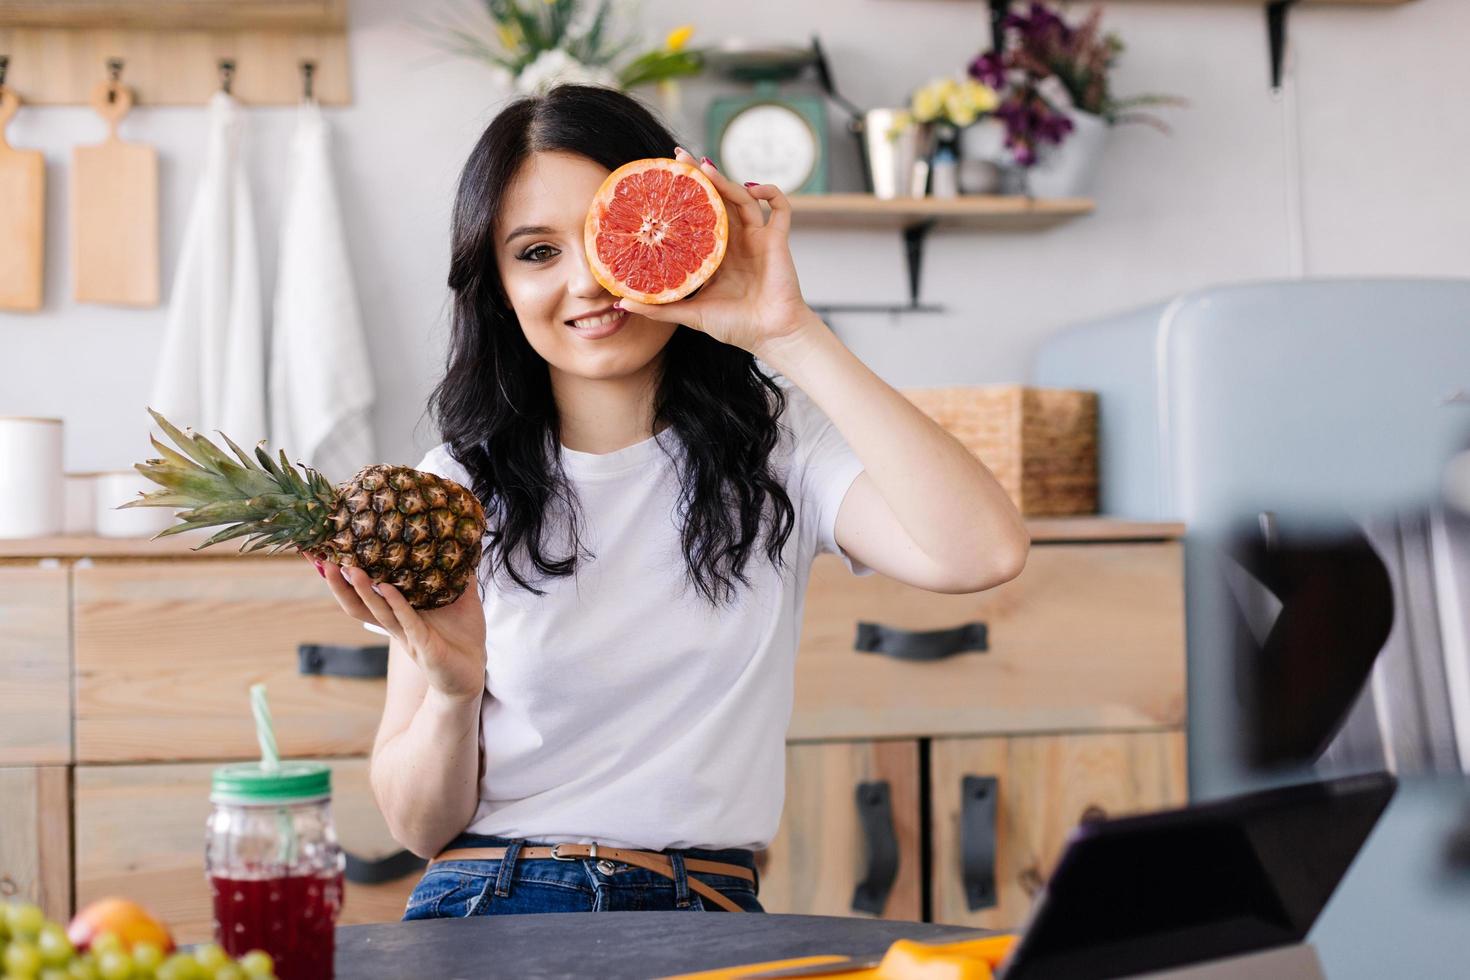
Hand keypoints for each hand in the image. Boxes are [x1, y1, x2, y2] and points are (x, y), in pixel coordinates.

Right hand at [315, 556, 487, 703]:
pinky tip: (386, 587)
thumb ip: (458, 574)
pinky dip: (395, 604)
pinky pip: (405, 621)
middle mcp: (396, 623)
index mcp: (399, 611)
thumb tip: (461, 543)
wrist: (473, 672)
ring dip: (363, 591)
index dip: (345, 578)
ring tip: (350, 569)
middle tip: (324, 561)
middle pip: (358, 604)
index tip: (326, 556)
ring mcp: (406, 635)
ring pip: (377, 611)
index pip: (365, 592)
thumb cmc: (462, 636)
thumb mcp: (461, 598)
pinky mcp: (422, 644)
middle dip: (339, 585)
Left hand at [614, 147, 821, 357]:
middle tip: (679, 157)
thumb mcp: (691, 315)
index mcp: (716, 256)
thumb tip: (620, 303)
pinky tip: (753, 185)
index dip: (683, 198)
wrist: (772, 337)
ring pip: (742, 198)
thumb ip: (659, 308)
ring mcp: (757, 239)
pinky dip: (771, 191)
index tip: (662, 180)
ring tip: (705, 168)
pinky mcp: (777, 240)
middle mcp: (735, 242)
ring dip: (726, 180)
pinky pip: (780, 207)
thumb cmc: (736, 327)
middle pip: (718, 200)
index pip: (698, 218)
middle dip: (701, 177)